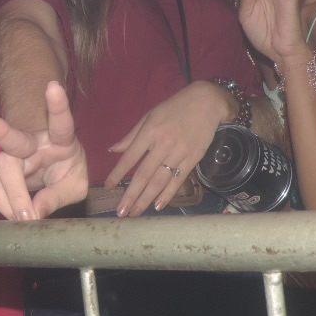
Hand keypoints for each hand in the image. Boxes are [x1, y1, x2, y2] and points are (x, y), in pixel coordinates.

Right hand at [0, 82, 87, 219]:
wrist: (50, 167)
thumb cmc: (66, 169)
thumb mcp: (74, 184)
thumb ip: (58, 196)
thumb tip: (35, 213)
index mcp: (60, 139)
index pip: (61, 122)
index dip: (58, 105)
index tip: (53, 86)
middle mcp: (33, 140)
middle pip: (14, 139)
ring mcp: (12, 152)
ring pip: (0, 167)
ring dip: (8, 195)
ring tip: (21, 218)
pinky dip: (3, 203)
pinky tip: (13, 215)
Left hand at [104, 81, 232, 215]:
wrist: (207, 102)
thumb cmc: (175, 107)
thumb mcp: (150, 115)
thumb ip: (132, 135)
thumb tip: (113, 150)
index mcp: (149, 131)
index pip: (130, 157)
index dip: (118, 173)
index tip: (108, 187)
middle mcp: (163, 144)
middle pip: (144, 174)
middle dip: (131, 195)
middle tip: (121, 212)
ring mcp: (179, 153)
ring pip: (160, 181)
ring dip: (146, 199)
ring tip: (135, 213)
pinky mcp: (193, 159)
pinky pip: (178, 180)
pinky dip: (168, 194)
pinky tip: (158, 206)